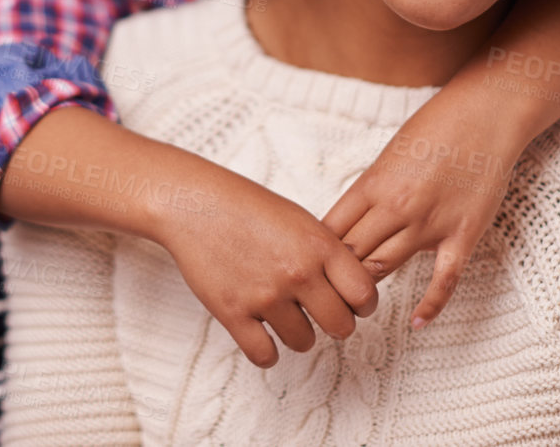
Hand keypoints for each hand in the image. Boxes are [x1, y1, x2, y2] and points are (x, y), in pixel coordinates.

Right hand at [152, 169, 377, 367]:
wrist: (194, 204)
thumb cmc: (246, 206)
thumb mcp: (299, 218)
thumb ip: (327, 252)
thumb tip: (353, 286)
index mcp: (319, 245)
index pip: (364, 295)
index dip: (361, 304)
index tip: (352, 303)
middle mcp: (297, 272)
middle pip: (341, 326)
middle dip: (334, 323)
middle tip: (320, 313)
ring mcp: (265, 295)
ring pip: (303, 343)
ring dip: (297, 333)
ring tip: (282, 313)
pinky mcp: (233, 312)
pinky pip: (264, 355)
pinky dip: (265, 350)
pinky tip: (261, 331)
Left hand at [322, 99, 521, 329]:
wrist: (484, 114)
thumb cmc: (435, 128)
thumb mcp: (388, 154)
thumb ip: (371, 190)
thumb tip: (350, 219)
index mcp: (372, 184)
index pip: (331, 230)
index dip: (316, 253)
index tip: (309, 267)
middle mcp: (395, 206)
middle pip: (351, 254)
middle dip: (333, 276)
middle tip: (323, 294)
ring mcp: (429, 223)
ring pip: (384, 267)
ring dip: (366, 287)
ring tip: (353, 306)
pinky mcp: (463, 234)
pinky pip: (443, 279)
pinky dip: (430, 305)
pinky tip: (416, 323)